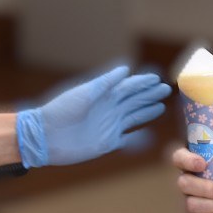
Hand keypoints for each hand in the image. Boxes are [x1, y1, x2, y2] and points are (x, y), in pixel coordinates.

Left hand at [16, 66, 170, 167]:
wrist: (46, 137)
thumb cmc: (61, 111)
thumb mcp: (84, 94)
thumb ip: (105, 83)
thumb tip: (126, 70)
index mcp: (104, 96)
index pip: (128, 87)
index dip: (143, 83)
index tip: (157, 78)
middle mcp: (109, 110)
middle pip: (134, 100)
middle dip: (150, 94)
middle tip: (167, 89)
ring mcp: (109, 126)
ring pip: (134, 117)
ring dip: (147, 111)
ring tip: (161, 106)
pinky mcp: (107, 143)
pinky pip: (127, 139)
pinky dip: (138, 137)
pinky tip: (148, 134)